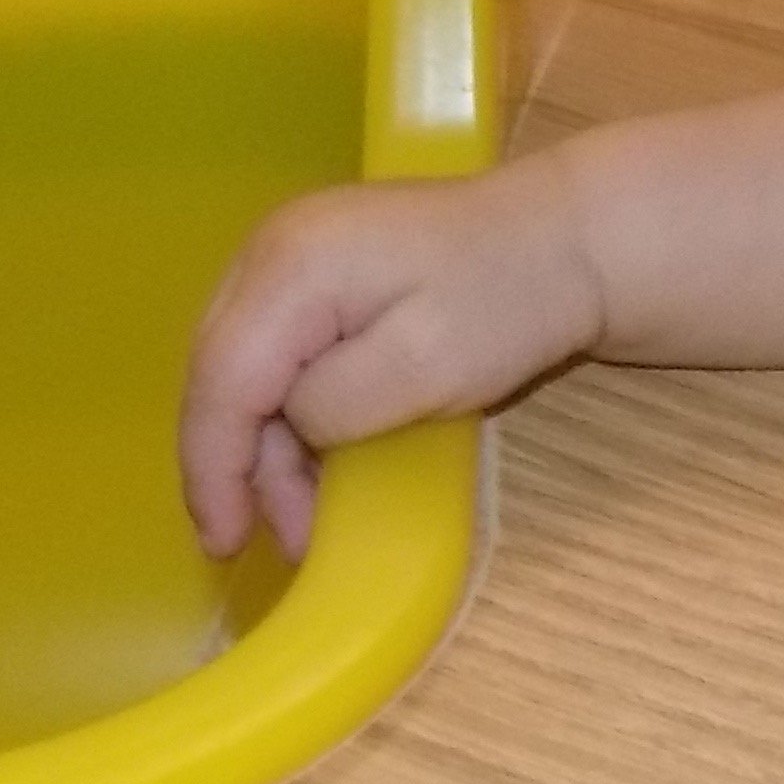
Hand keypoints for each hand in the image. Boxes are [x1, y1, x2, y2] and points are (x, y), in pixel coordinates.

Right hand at [182, 156, 610, 564]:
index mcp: (291, 266)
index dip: (213, 471)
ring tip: (312, 511)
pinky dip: (290, 413)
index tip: (226, 543)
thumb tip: (288, 428)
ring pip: (246, 371)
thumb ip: (336, 404)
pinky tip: (320, 456)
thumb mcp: (427, 366)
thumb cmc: (509, 301)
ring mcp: (291, 256)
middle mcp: (272, 250)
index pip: (221, 381)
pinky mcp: (315, 274)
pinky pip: (276, 355)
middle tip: (292, 535)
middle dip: (242, 466)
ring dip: (270, 446)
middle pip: (222, 376)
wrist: (570, 240)